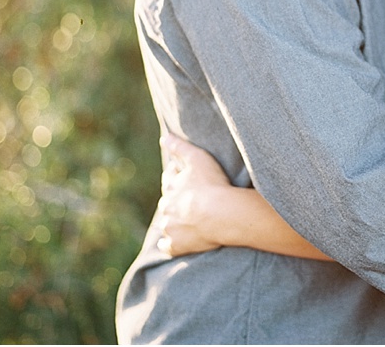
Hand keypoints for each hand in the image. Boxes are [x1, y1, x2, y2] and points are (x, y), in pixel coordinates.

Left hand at [156, 134, 231, 256]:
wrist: (221, 214)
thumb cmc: (212, 184)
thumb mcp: (197, 158)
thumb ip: (179, 147)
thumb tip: (164, 137)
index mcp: (171, 186)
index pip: (170, 180)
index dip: (177, 178)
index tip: (185, 178)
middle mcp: (166, 207)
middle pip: (168, 202)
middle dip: (175, 201)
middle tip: (190, 201)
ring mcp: (170, 227)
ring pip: (167, 223)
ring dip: (172, 221)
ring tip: (186, 221)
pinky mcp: (177, 245)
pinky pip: (168, 246)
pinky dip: (169, 244)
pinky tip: (174, 242)